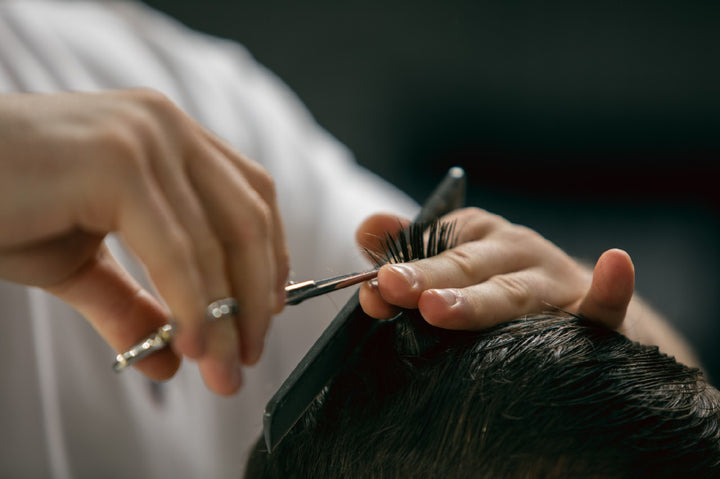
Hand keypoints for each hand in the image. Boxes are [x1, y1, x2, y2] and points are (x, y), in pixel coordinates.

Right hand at [0, 89, 288, 394]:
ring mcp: (144, 138)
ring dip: (225, 319)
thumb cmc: (1, 207)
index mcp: (168, 136)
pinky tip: (189, 348)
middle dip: (256, 298)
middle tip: (246, 357)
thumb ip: (130, 303)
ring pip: (218, 242)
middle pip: (249, 219)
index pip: (251, 197)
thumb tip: (170, 360)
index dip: (269, 259)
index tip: (264, 315)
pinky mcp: (116, 163)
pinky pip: (176, 252)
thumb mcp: (78, 262)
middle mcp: (165, 126)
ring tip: (222, 370)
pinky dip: (191, 307)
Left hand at [356, 208, 633, 330]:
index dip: (403, 270)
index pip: (433, 250)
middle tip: (392, 289)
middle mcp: (514, 252)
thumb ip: (409, 249)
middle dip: (428, 280)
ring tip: (437, 308)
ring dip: (479, 300)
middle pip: (466, 268)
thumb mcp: (453, 258)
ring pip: (515, 294)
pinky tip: (614, 268)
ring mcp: (554, 282)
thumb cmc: (496, 283)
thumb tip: (365, 229)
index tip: (374, 289)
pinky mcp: (592, 314)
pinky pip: (605, 307)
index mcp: (476, 237)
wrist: (573, 307)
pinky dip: (611, 291)